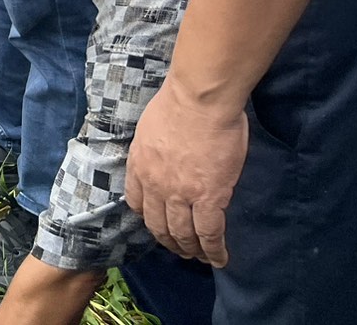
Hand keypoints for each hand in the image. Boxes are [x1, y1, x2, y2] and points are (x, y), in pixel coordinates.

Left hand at [126, 79, 246, 266]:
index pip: (137, 202)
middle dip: (169, 241)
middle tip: (180, 249)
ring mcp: (180, 194)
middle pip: (158, 224)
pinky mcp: (209, 198)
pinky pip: (209, 233)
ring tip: (199, 257)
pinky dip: (214, 250)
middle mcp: (154, 184)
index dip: (148, 217)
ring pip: (183, 234)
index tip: (157, 223)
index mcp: (139, 165)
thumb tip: (168, 157)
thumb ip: (155, 149)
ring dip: (190, 250)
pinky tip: (219, 258)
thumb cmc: (179, 103)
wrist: (198, 99)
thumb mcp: (150, 128)